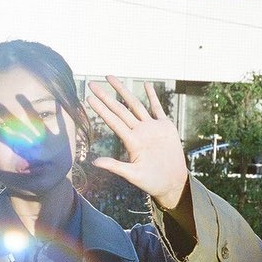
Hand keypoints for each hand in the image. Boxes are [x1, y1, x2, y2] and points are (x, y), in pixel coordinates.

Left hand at [86, 76, 188, 208]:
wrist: (172, 183)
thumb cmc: (152, 181)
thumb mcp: (133, 175)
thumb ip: (115, 167)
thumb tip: (94, 163)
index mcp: (132, 141)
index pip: (113, 121)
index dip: (101, 110)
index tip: (88, 99)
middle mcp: (139, 131)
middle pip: (120, 109)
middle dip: (106, 96)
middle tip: (92, 84)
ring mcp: (152, 128)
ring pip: (136, 105)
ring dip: (123, 91)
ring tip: (111, 78)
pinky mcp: (166, 127)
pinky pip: (158, 109)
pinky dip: (153, 96)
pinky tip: (147, 85)